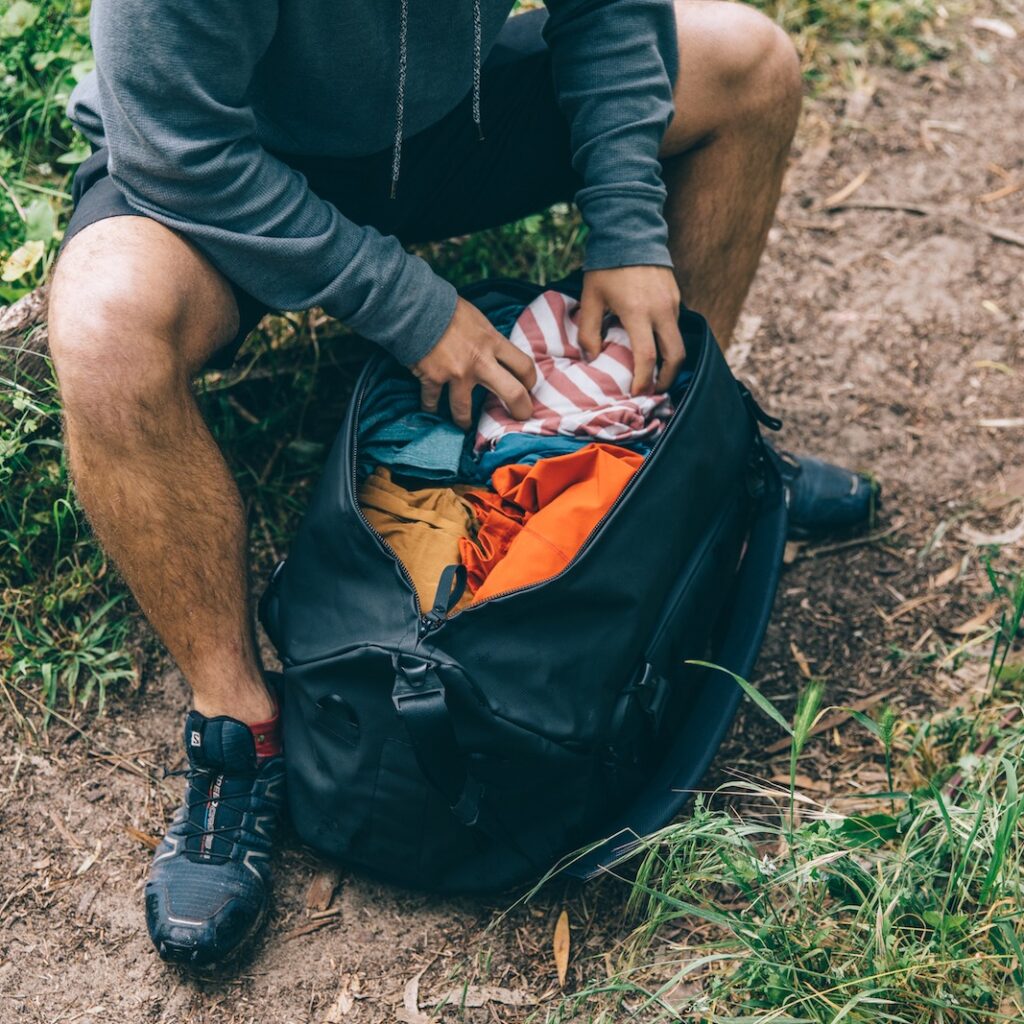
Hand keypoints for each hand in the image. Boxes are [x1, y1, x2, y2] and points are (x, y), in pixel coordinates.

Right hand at [411, 297, 536, 429]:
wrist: (415, 306)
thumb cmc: (447, 309)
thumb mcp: (477, 320)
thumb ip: (488, 339)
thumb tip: (494, 352)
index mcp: (493, 342)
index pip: (524, 366)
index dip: (530, 381)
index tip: (527, 388)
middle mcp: (480, 361)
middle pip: (512, 393)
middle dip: (520, 410)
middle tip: (518, 417)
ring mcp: (456, 373)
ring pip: (464, 410)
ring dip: (463, 422)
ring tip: (463, 427)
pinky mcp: (433, 378)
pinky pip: (431, 402)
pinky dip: (429, 408)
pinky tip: (429, 412)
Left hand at [577, 266, 684, 394]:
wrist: (631, 231)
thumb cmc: (606, 266)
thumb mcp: (590, 298)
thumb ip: (588, 331)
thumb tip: (592, 358)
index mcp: (638, 312)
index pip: (647, 356)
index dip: (643, 379)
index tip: (637, 392)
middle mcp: (661, 310)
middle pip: (675, 356)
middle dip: (667, 378)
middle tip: (654, 390)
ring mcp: (672, 303)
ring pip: (678, 342)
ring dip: (669, 362)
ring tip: (654, 373)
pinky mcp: (675, 296)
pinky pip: (674, 326)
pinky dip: (667, 342)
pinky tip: (653, 346)